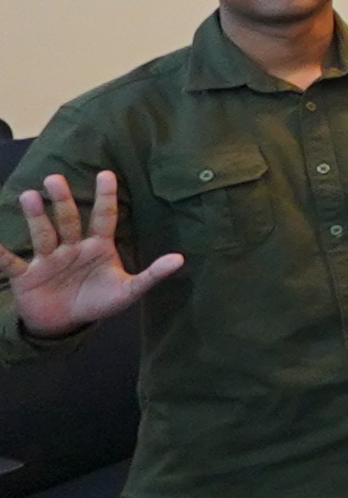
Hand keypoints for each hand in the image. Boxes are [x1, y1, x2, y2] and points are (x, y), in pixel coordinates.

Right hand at [3, 172, 183, 338]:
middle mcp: (72, 247)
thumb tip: (180, 259)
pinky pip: (12, 263)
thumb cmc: (98, 301)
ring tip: (29, 195)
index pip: (103, 217)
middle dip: (62, 200)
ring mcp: (48, 259)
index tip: (107, 174)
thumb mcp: (127, 291)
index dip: (105, 197)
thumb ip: (151, 275)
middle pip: (68, 220)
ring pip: (43, 234)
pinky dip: (1, 255)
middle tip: (54, 178)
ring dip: (36, 217)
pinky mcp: (27, 276)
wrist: (66, 323)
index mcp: (98, 246)